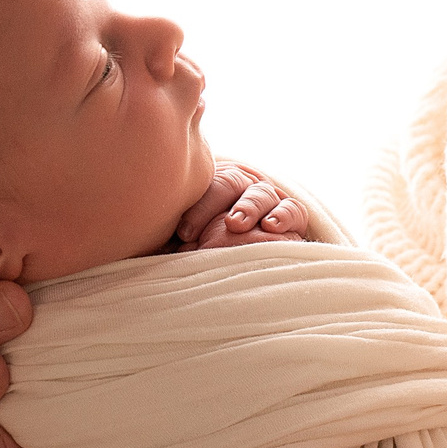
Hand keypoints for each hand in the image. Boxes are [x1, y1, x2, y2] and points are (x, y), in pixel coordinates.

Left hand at [174, 160, 304, 251]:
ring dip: (251, 207)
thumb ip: (174, 235)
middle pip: (234, 184)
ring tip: (239, 224)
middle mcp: (242, 189)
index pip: (209, 186)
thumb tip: (152, 239)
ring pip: (263, 194)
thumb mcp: (185, 239)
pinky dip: (285, 215)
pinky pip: (294, 210)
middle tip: (220, 223)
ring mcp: (268, 202)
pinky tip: (272, 226)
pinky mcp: (292, 219)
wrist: (242, 263)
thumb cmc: (202, 248)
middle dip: (222, 203)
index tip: (184, 232)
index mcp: (215, 186)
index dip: (199, 208)